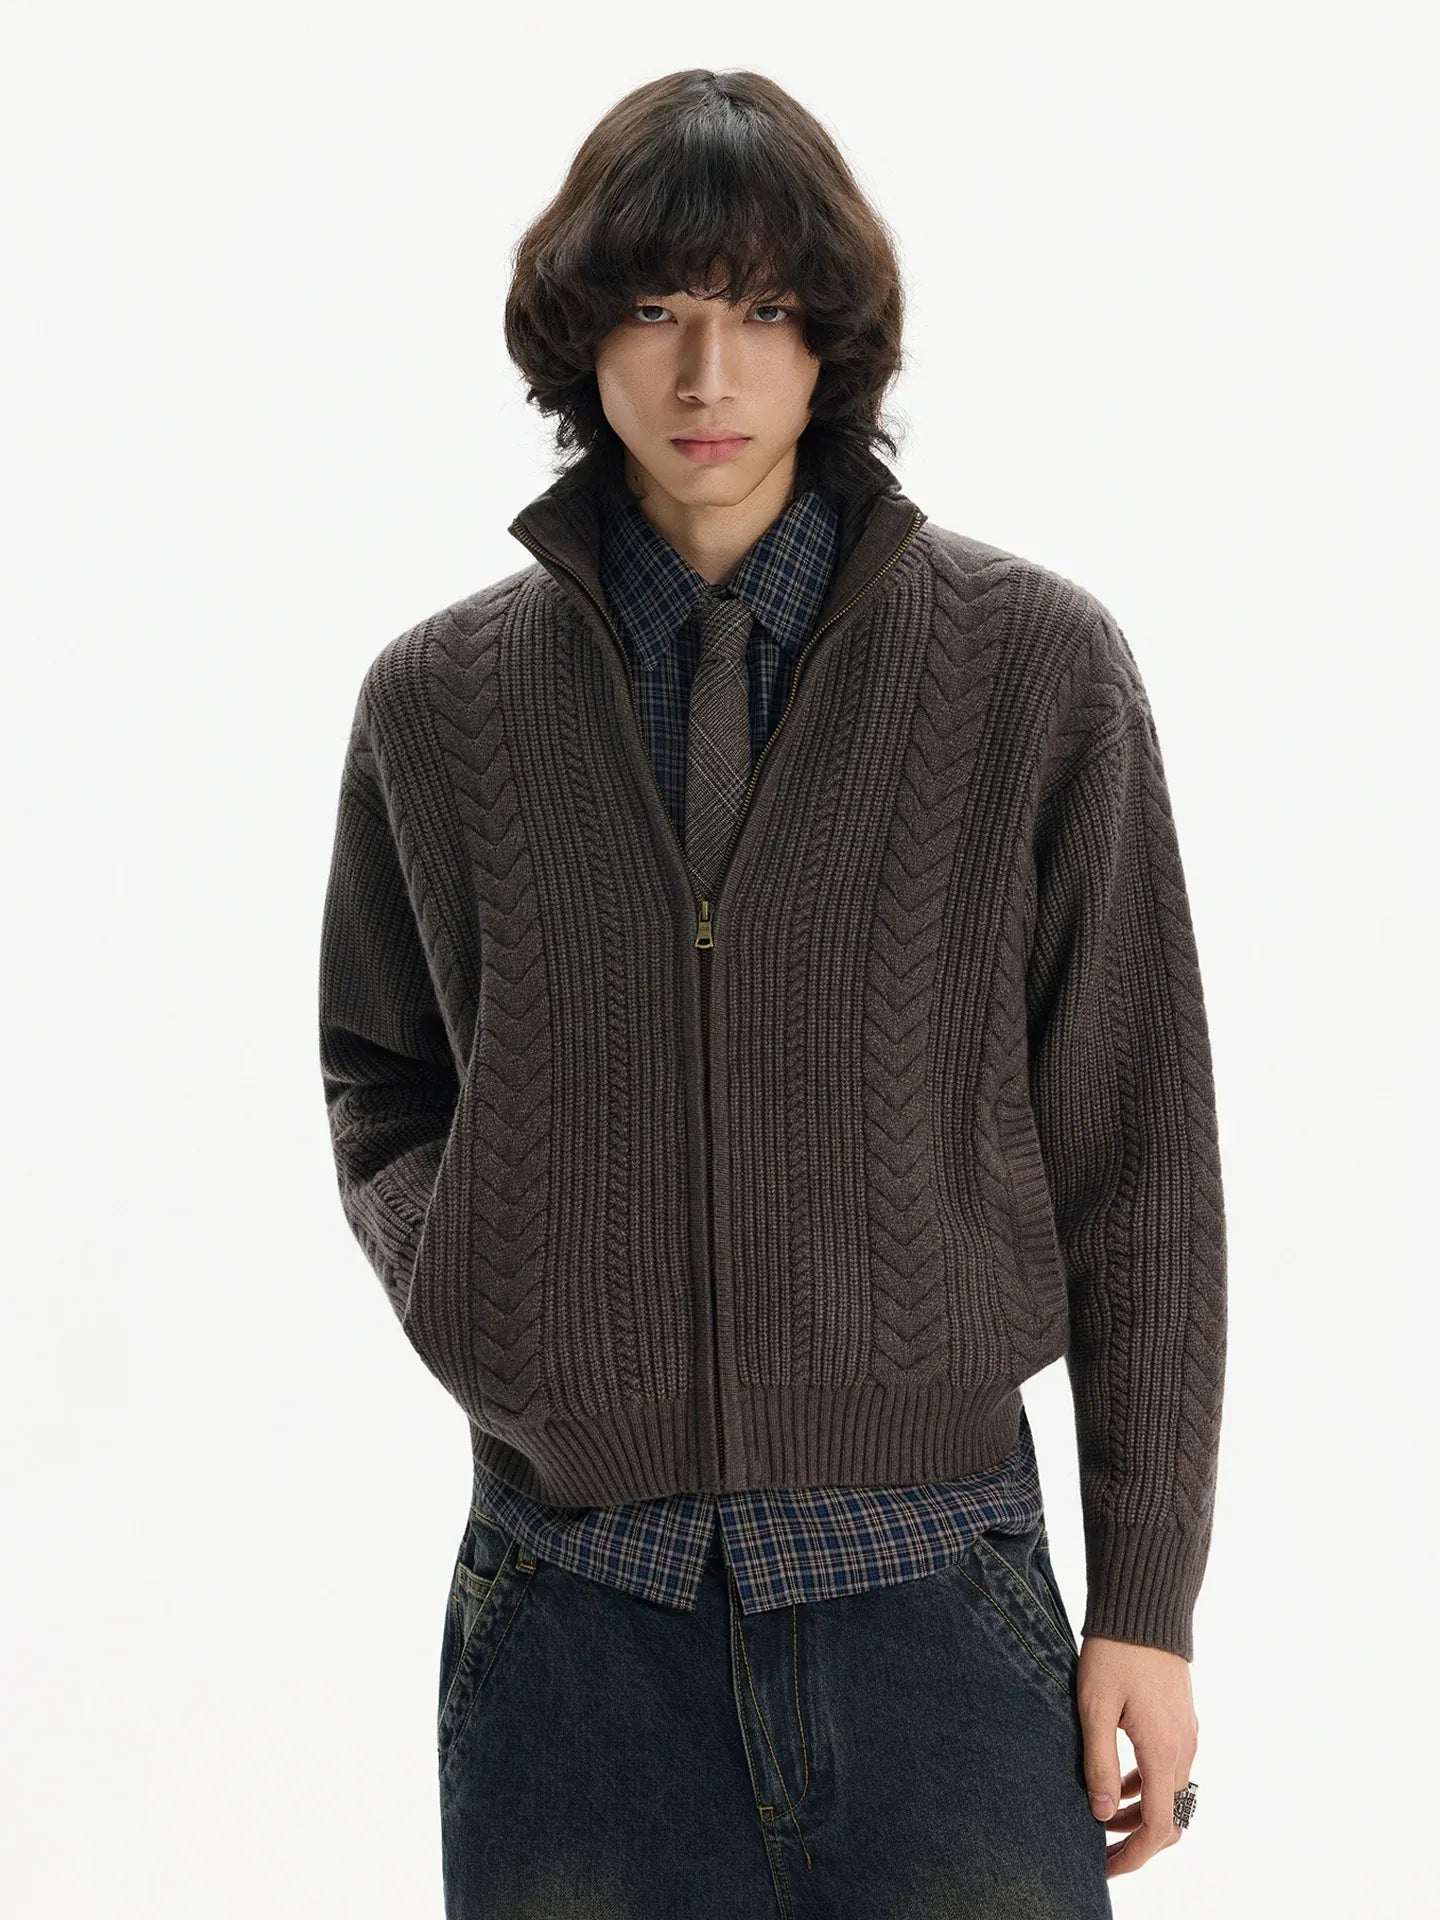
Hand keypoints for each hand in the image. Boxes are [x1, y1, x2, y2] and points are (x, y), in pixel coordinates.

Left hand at [1077, 1635, 1198, 1878]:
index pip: (1158, 1826)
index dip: (1133, 1856)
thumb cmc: (1114, 1653)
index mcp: (1163, 1750)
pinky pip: (1169, 1770)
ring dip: (1140, 1814)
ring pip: (1169, 1795)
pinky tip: (1118, 1783)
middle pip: (1169, 1818)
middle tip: (1102, 1853)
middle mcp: (1183, 1749)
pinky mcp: (1181, 1721)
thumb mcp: (1094, 1706)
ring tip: (1102, 1819)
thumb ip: (1099, 1761)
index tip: (1105, 1868)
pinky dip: (1146, 1787)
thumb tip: (1102, 1814)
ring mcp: (1186, 1735)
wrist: (1144, 1609)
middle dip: (1138, 1843)